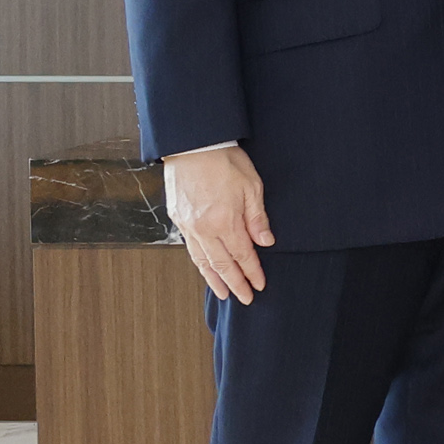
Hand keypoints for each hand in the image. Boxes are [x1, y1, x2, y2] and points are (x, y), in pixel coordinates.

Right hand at [164, 142, 273, 304]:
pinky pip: (190, 248)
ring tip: (223, 293)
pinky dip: (199, 262)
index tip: (260, 285)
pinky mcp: (178, 219)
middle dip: (235, 283)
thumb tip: (265, 242)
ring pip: (202, 260)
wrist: (192, 145)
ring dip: (214, 279)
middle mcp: (204, 229)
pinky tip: (205, 268)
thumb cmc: (224, 160)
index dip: (252, 272)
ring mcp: (188, 225)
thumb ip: (257, 217)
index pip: (242, 255)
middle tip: (245, 299)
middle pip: (221, 264)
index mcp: (225, 221)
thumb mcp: (252, 186)